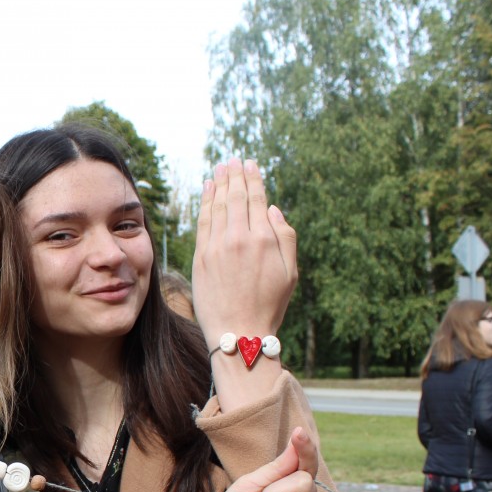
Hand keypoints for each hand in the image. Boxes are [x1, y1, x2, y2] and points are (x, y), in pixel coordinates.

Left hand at [190, 158, 296, 347]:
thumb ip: (285, 238)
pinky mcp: (201, 256)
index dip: (253, 179)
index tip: (250, 164)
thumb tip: (272, 208)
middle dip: (234, 175)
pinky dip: (204, 202)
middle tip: (233, 159)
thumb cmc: (269, 305)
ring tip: (220, 168)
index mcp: (265, 240)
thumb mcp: (290, 273)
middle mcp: (240, 238)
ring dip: (218, 183)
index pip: (256, 200)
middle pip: (235, 198)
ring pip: (217, 205)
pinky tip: (206, 189)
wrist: (239, 332)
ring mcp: (218, 246)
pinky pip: (203, 221)